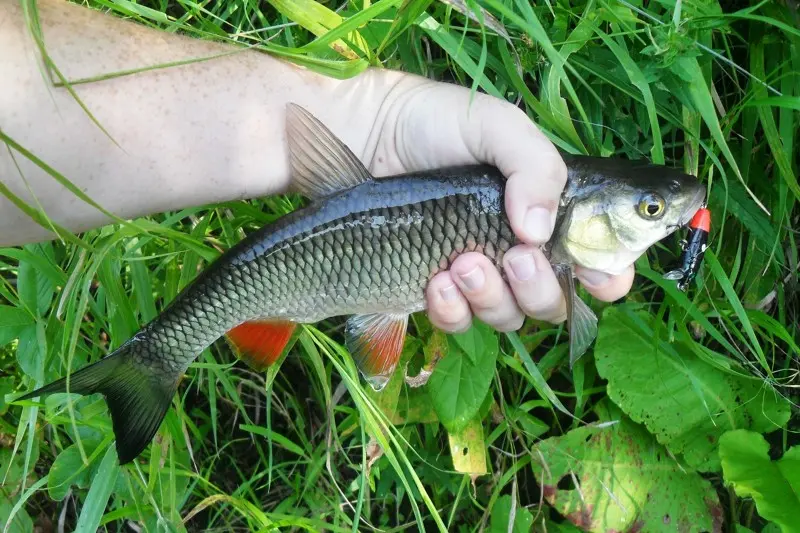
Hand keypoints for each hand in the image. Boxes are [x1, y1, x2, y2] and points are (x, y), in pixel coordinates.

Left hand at [361, 71, 634, 332]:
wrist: (366, 136)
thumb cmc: (436, 123)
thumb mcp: (497, 126)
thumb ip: (535, 168)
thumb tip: (540, 234)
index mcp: (546, 211)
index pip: (596, 259)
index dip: (607, 277)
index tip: (596, 278)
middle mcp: (517, 249)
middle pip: (554, 302)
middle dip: (540, 289)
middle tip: (515, 257)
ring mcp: (477, 274)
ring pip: (508, 317)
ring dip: (492, 296)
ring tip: (463, 261)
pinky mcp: (435, 290)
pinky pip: (459, 323)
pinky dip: (452, 310)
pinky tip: (436, 280)